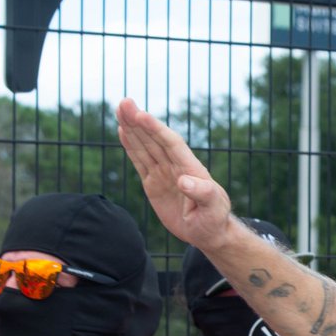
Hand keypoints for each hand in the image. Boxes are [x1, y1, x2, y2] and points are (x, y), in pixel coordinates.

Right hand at [116, 98, 234, 249]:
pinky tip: (123, 130)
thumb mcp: (213, 209)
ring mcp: (164, 173)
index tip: (141, 115)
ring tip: (120, 108)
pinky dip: (131, 145)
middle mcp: (176, 166)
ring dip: (132, 128)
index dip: (156, 129)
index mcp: (191, 168)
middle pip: (155, 139)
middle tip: (124, 102)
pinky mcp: (154, 183)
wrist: (209, 233)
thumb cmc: (215, 220)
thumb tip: (184, 180)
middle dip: (139, 121)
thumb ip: (203, 193)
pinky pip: (140, 161)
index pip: (171, 144)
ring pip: (145, 146)